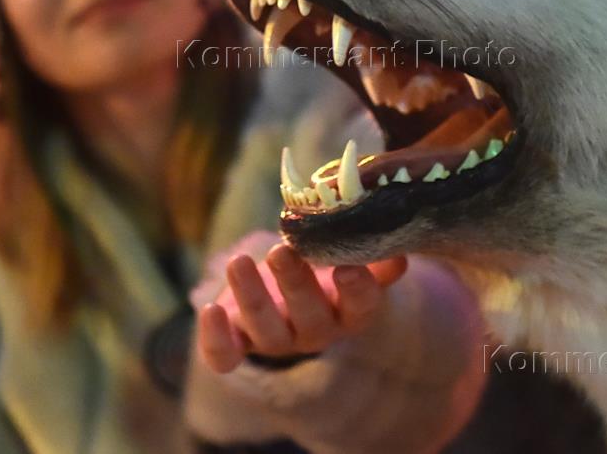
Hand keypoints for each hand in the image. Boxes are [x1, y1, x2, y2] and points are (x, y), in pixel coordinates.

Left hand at [196, 242, 407, 372]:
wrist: (281, 289)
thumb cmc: (323, 265)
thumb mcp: (349, 259)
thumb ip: (372, 259)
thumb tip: (398, 255)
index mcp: (349, 312)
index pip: (360, 308)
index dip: (356, 291)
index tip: (347, 266)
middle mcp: (316, 332)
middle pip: (310, 318)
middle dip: (295, 285)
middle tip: (283, 251)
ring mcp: (276, 340)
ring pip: (266, 331)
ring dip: (252, 297)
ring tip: (240, 261)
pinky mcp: (239, 343)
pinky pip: (226, 356)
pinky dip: (215, 339)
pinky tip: (208, 309)